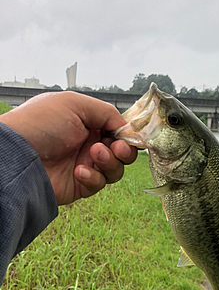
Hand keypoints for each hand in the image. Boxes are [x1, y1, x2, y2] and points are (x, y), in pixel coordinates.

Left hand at [0, 91, 136, 204]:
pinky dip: (93, 178)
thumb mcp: (75, 104)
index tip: (129, 137)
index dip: (128, 135)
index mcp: (88, 123)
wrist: (17, 155)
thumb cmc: (40, 124)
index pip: (118, 131)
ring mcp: (84, 165)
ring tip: (93, 155)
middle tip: (116, 148)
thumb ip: (107, 112)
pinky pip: (99, 184)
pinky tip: (78, 171)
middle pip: (123, 153)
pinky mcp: (80, 185)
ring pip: (115, 170)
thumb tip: (126, 126)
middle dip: (124, 151)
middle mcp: (88, 144)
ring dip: (109, 163)